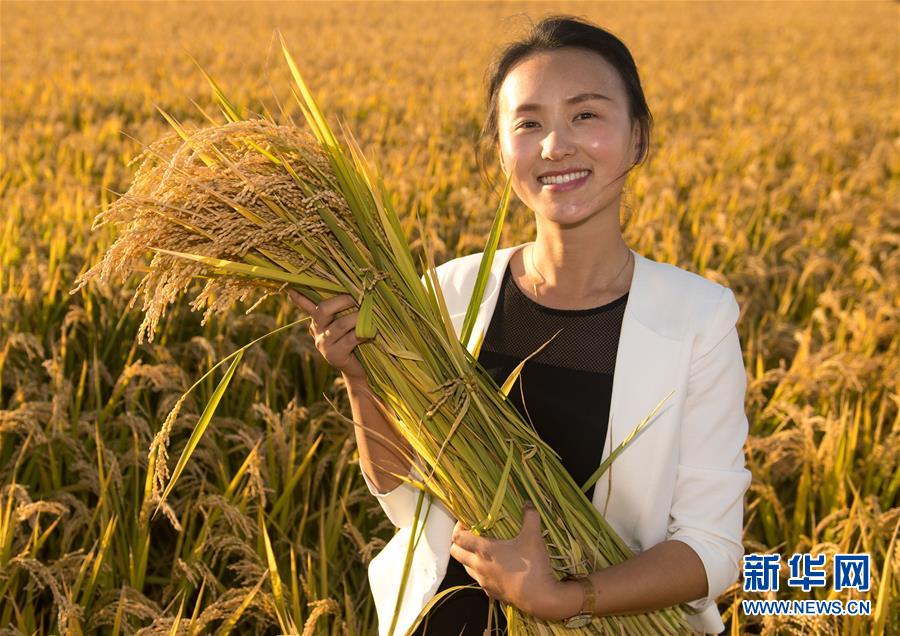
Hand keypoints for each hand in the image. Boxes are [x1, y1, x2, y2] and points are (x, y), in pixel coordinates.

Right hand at [287, 289, 371, 381]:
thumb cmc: (354, 339)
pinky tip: (371, 331)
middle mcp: (317, 330)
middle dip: (343, 300)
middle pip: (324, 309)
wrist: (357, 368)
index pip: (306, 304)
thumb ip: (343, 309)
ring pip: (341, 324)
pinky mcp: (334, 355)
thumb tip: (353, 289)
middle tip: (359, 299)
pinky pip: (350, 338)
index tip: (290, 285)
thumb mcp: (347, 322)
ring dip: (358, 318)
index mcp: (317, 319)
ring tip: (370, 315)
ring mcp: (323, 344)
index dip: (298, 296)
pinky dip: (363, 333)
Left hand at [449, 502, 574, 620]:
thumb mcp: (533, 537)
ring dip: (469, 558)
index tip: (466, 522)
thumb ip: (530, 517)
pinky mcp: (491, 593)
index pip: (457, 538)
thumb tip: (528, 503)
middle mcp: (478, 566)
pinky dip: (482, 572)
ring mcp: (484, 582)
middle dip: (460, 543)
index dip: (458, 528)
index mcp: (483, 550)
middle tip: (473, 535)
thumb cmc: (533, 565)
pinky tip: (496, 568)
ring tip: (484, 550)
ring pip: (466, 568)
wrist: (540, 598)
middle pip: (455, 553)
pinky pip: (479, 580)